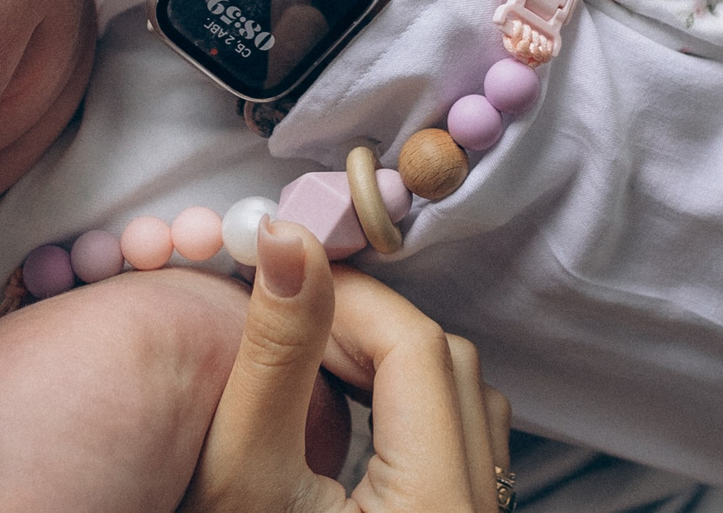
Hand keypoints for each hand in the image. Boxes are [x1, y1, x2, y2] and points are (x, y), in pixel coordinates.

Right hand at [183, 222, 510, 512]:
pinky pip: (457, 439)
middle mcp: (479, 511)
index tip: (282, 278)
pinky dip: (407, 405)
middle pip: (448, 366)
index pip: (420, 349)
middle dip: (370, 328)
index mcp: (441, 502)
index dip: (350, 300)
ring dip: (392, 363)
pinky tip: (342, 416)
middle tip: (288, 319)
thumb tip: (287, 237)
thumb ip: (274, 356)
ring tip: (309, 365)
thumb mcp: (243, 479)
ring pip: (461, 398)